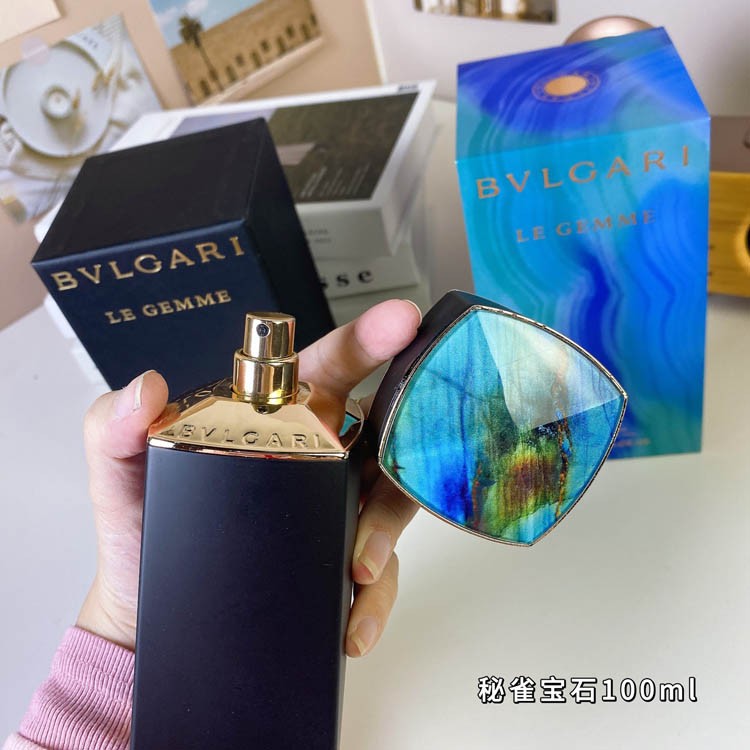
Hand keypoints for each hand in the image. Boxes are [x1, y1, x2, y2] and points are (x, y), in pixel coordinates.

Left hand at [77, 299, 421, 655]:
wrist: (148, 616)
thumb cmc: (143, 531)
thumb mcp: (120, 475)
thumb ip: (115, 425)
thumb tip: (146, 388)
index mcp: (281, 417)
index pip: (332, 367)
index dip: (368, 340)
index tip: (401, 321)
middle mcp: (322, 455)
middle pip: (386, 431)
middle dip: (409, 440)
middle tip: (397, 470)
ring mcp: (338, 508)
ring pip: (393, 501)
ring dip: (387, 532)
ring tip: (358, 568)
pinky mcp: (344, 562)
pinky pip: (383, 573)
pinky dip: (375, 599)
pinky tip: (351, 621)